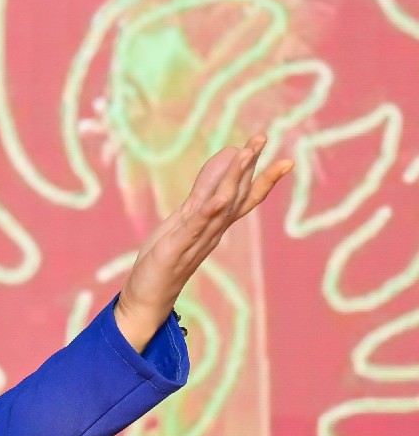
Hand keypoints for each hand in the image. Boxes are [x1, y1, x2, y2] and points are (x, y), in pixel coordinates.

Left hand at [114, 132, 292, 349]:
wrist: (149, 298)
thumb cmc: (165, 259)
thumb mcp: (183, 225)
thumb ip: (201, 205)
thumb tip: (216, 185)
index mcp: (214, 224)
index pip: (244, 198)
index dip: (264, 179)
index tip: (286, 161)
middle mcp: (212, 231)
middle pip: (237, 194)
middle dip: (250, 166)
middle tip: (261, 138)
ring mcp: (197, 239)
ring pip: (221, 205)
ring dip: (233, 179)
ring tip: (244, 153)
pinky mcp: (177, 247)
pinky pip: (196, 227)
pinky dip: (209, 212)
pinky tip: (220, 198)